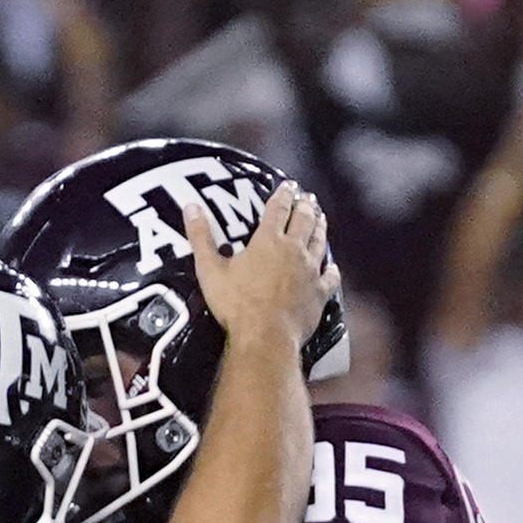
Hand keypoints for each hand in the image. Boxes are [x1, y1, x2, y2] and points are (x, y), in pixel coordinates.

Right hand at [186, 182, 335, 356]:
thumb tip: (191, 207)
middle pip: (304, 220)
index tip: (288, 185)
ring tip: (320, 217)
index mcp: (268, 241)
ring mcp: (310, 271)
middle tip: (307, 197)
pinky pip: (331, 276)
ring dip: (320, 227)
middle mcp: (293, 251)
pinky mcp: (320, 293)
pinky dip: (332, 268)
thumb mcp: (210, 270)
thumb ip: (201, 237)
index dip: (283, 194)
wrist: (265, 337)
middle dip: (305, 205)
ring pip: (319, 241)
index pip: (278, 208)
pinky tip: (332, 266)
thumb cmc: (236, 305)